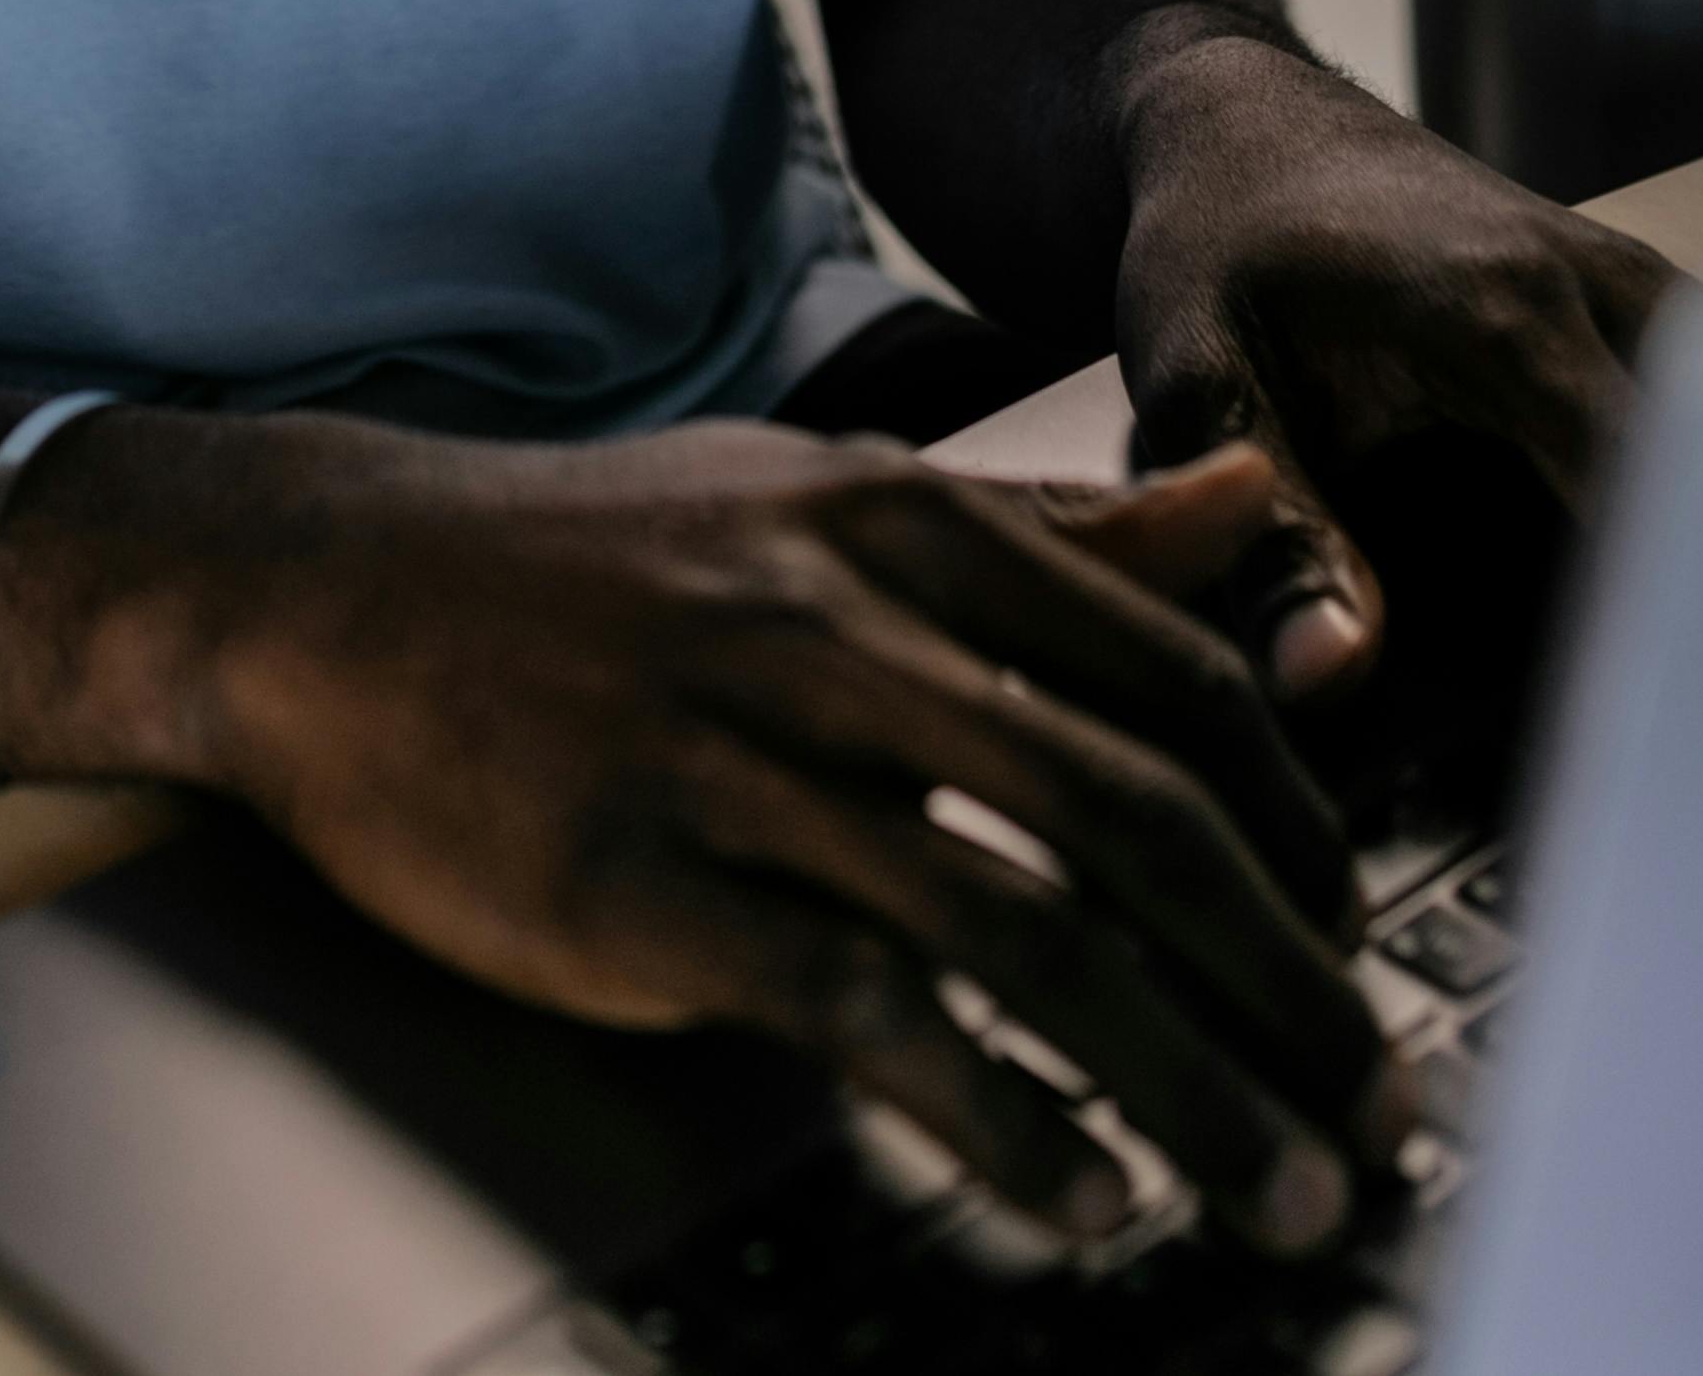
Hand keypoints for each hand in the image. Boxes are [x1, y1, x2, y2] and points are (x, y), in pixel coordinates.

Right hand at [0, 402, 1411, 1255]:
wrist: (326, 592)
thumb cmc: (597, 564)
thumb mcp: (826, 506)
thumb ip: (1058, 532)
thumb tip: (1258, 511)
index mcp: (902, 524)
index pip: (1173, 680)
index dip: (1299, 835)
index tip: (1358, 953)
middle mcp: (838, 623)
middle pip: (1131, 815)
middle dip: (1284, 988)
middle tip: (1375, 1114)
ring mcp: (736, 752)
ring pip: (1022, 927)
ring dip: (1182, 1086)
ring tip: (1274, 1195)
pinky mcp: (643, 881)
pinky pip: (866, 1010)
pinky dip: (999, 1116)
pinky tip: (1077, 1193)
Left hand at [1111, 31, 1676, 701]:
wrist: (1241, 120)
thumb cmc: (1215, 240)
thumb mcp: (1199, 378)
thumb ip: (1271, 532)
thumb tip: (1328, 674)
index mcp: (1508, 310)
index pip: (1645, 495)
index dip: (1635, 622)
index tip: (1599, 716)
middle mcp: (1604, 290)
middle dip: (1669, 603)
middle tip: (1598, 701)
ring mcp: (1641, 291)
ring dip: (1674, 552)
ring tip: (1604, 649)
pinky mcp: (1646, 309)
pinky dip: (1673, 507)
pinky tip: (1605, 583)